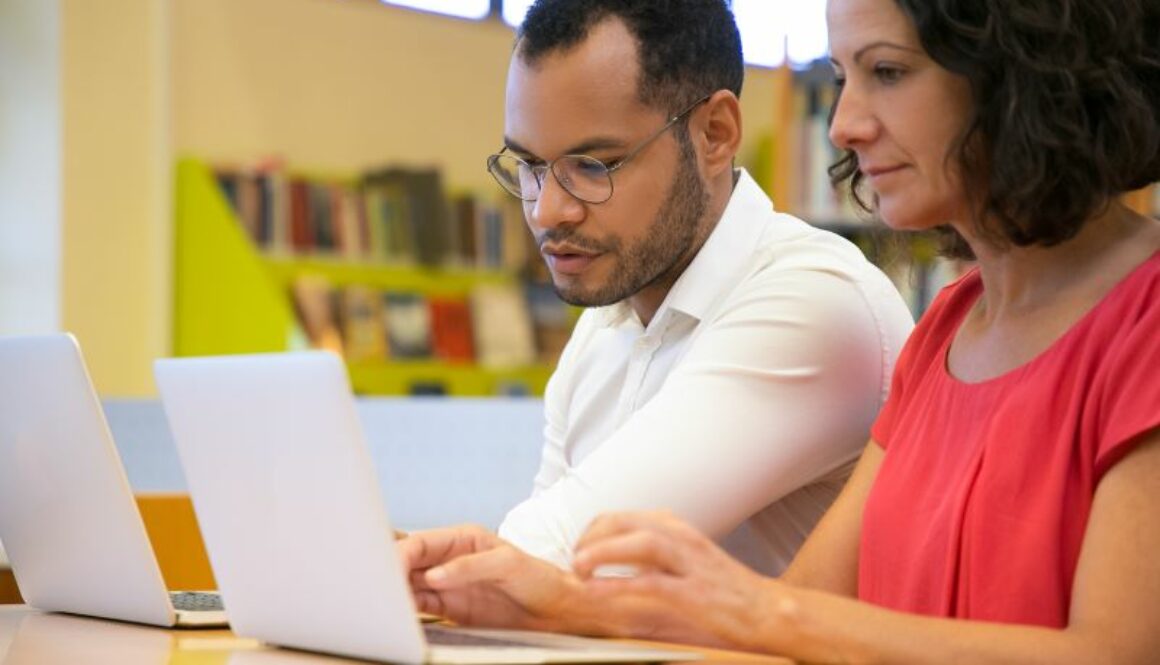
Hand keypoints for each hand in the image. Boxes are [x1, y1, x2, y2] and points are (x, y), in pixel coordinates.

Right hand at [398, 525, 581, 631]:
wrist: (555, 609)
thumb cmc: (538, 578)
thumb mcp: (508, 564)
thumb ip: (470, 567)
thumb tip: (435, 575)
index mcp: (461, 539)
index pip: (420, 543)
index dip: (400, 555)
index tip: (388, 571)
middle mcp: (449, 560)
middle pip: (407, 563)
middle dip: (388, 573)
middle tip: (375, 589)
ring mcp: (446, 584)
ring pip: (408, 586)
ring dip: (393, 594)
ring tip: (381, 604)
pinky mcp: (449, 607)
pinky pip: (419, 607)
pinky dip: (406, 612)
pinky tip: (398, 617)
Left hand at [572, 511, 789, 651]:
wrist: (767, 610)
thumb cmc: (723, 589)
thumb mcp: (685, 560)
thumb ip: (653, 554)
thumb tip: (615, 556)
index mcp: (677, 528)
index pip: (624, 516)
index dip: (593, 530)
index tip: (579, 548)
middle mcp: (682, 537)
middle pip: (626, 521)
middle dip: (592, 536)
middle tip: (573, 559)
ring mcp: (689, 563)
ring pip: (639, 543)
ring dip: (602, 552)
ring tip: (578, 567)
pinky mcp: (694, 592)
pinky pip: (649, 583)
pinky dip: (618, 584)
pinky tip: (597, 591)